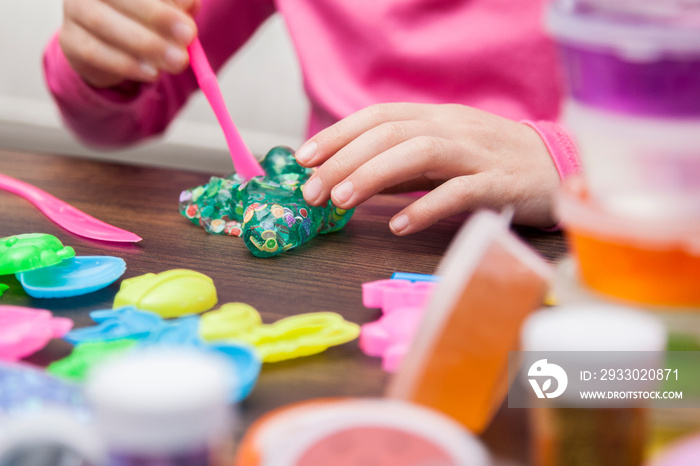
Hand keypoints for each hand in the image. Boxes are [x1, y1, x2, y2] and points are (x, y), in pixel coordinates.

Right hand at [59, 0, 199, 87]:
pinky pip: (95, 52)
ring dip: (144, 44)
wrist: (111, 51)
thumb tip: (190, 3)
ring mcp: (74, 10)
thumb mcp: (168, 9)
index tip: (190, 18)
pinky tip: (152, 72)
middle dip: (156, 16)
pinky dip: (126, 64)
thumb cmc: (145, 21)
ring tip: (177, 61)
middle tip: (188, 36)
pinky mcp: (70, 40)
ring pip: (102, 22)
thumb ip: (180, 4)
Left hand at [295, 103, 560, 234]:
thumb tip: (352, 176)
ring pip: (420, 152)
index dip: (337, 134)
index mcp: (436, 118)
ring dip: (374, 175)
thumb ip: (403, 165)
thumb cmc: (494, 162)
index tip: (303, 158)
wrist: (559, 167)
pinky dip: (426, 206)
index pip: (378, 117)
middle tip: (313, 191)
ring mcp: (477, 153)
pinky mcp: (500, 183)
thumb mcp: (444, 154)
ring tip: (342, 201)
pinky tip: (399, 224)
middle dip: (344, 159)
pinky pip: (460, 191)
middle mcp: (453, 128)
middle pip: (391, 133)